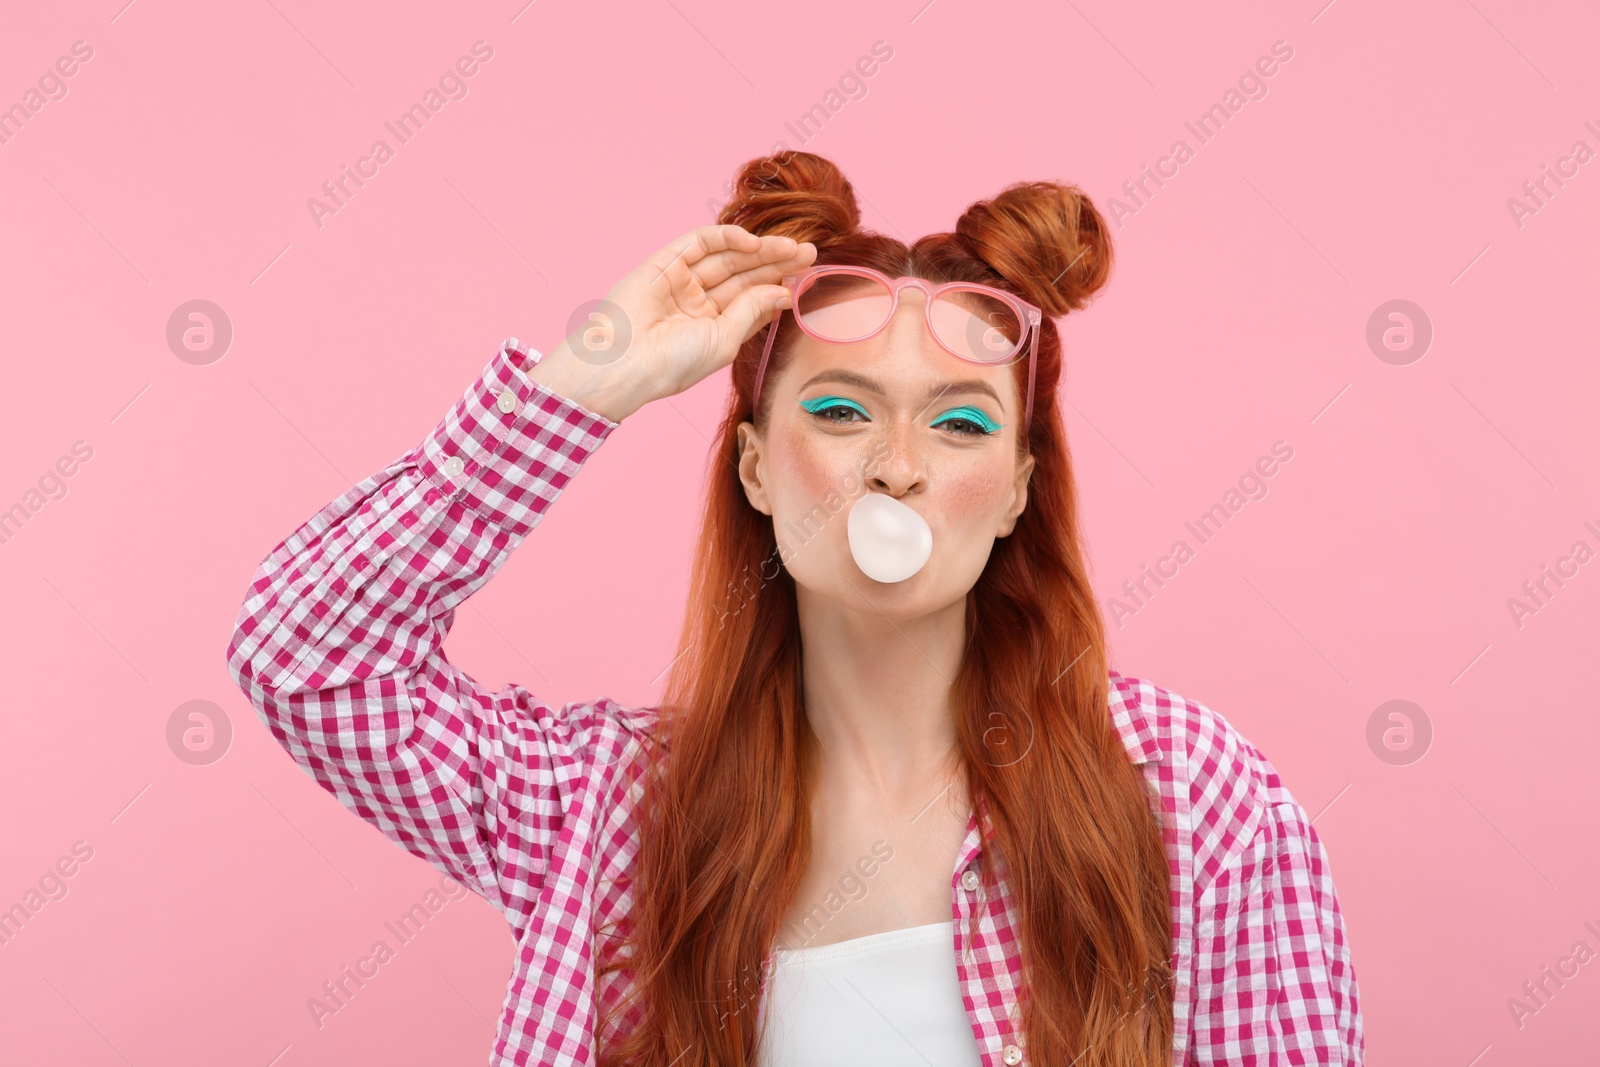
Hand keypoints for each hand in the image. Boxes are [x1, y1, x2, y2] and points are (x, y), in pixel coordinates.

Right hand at [530, 224, 816, 421]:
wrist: (624, 361)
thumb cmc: (671, 364)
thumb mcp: (724, 341)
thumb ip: (752, 311)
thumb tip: (783, 291)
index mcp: (711, 328)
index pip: (752, 300)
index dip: (778, 286)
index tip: (807, 277)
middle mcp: (697, 302)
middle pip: (744, 275)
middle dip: (776, 264)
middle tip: (808, 253)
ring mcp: (681, 280)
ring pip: (727, 258)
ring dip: (759, 250)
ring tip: (792, 247)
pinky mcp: (665, 262)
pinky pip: (700, 243)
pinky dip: (727, 238)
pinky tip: (754, 243)